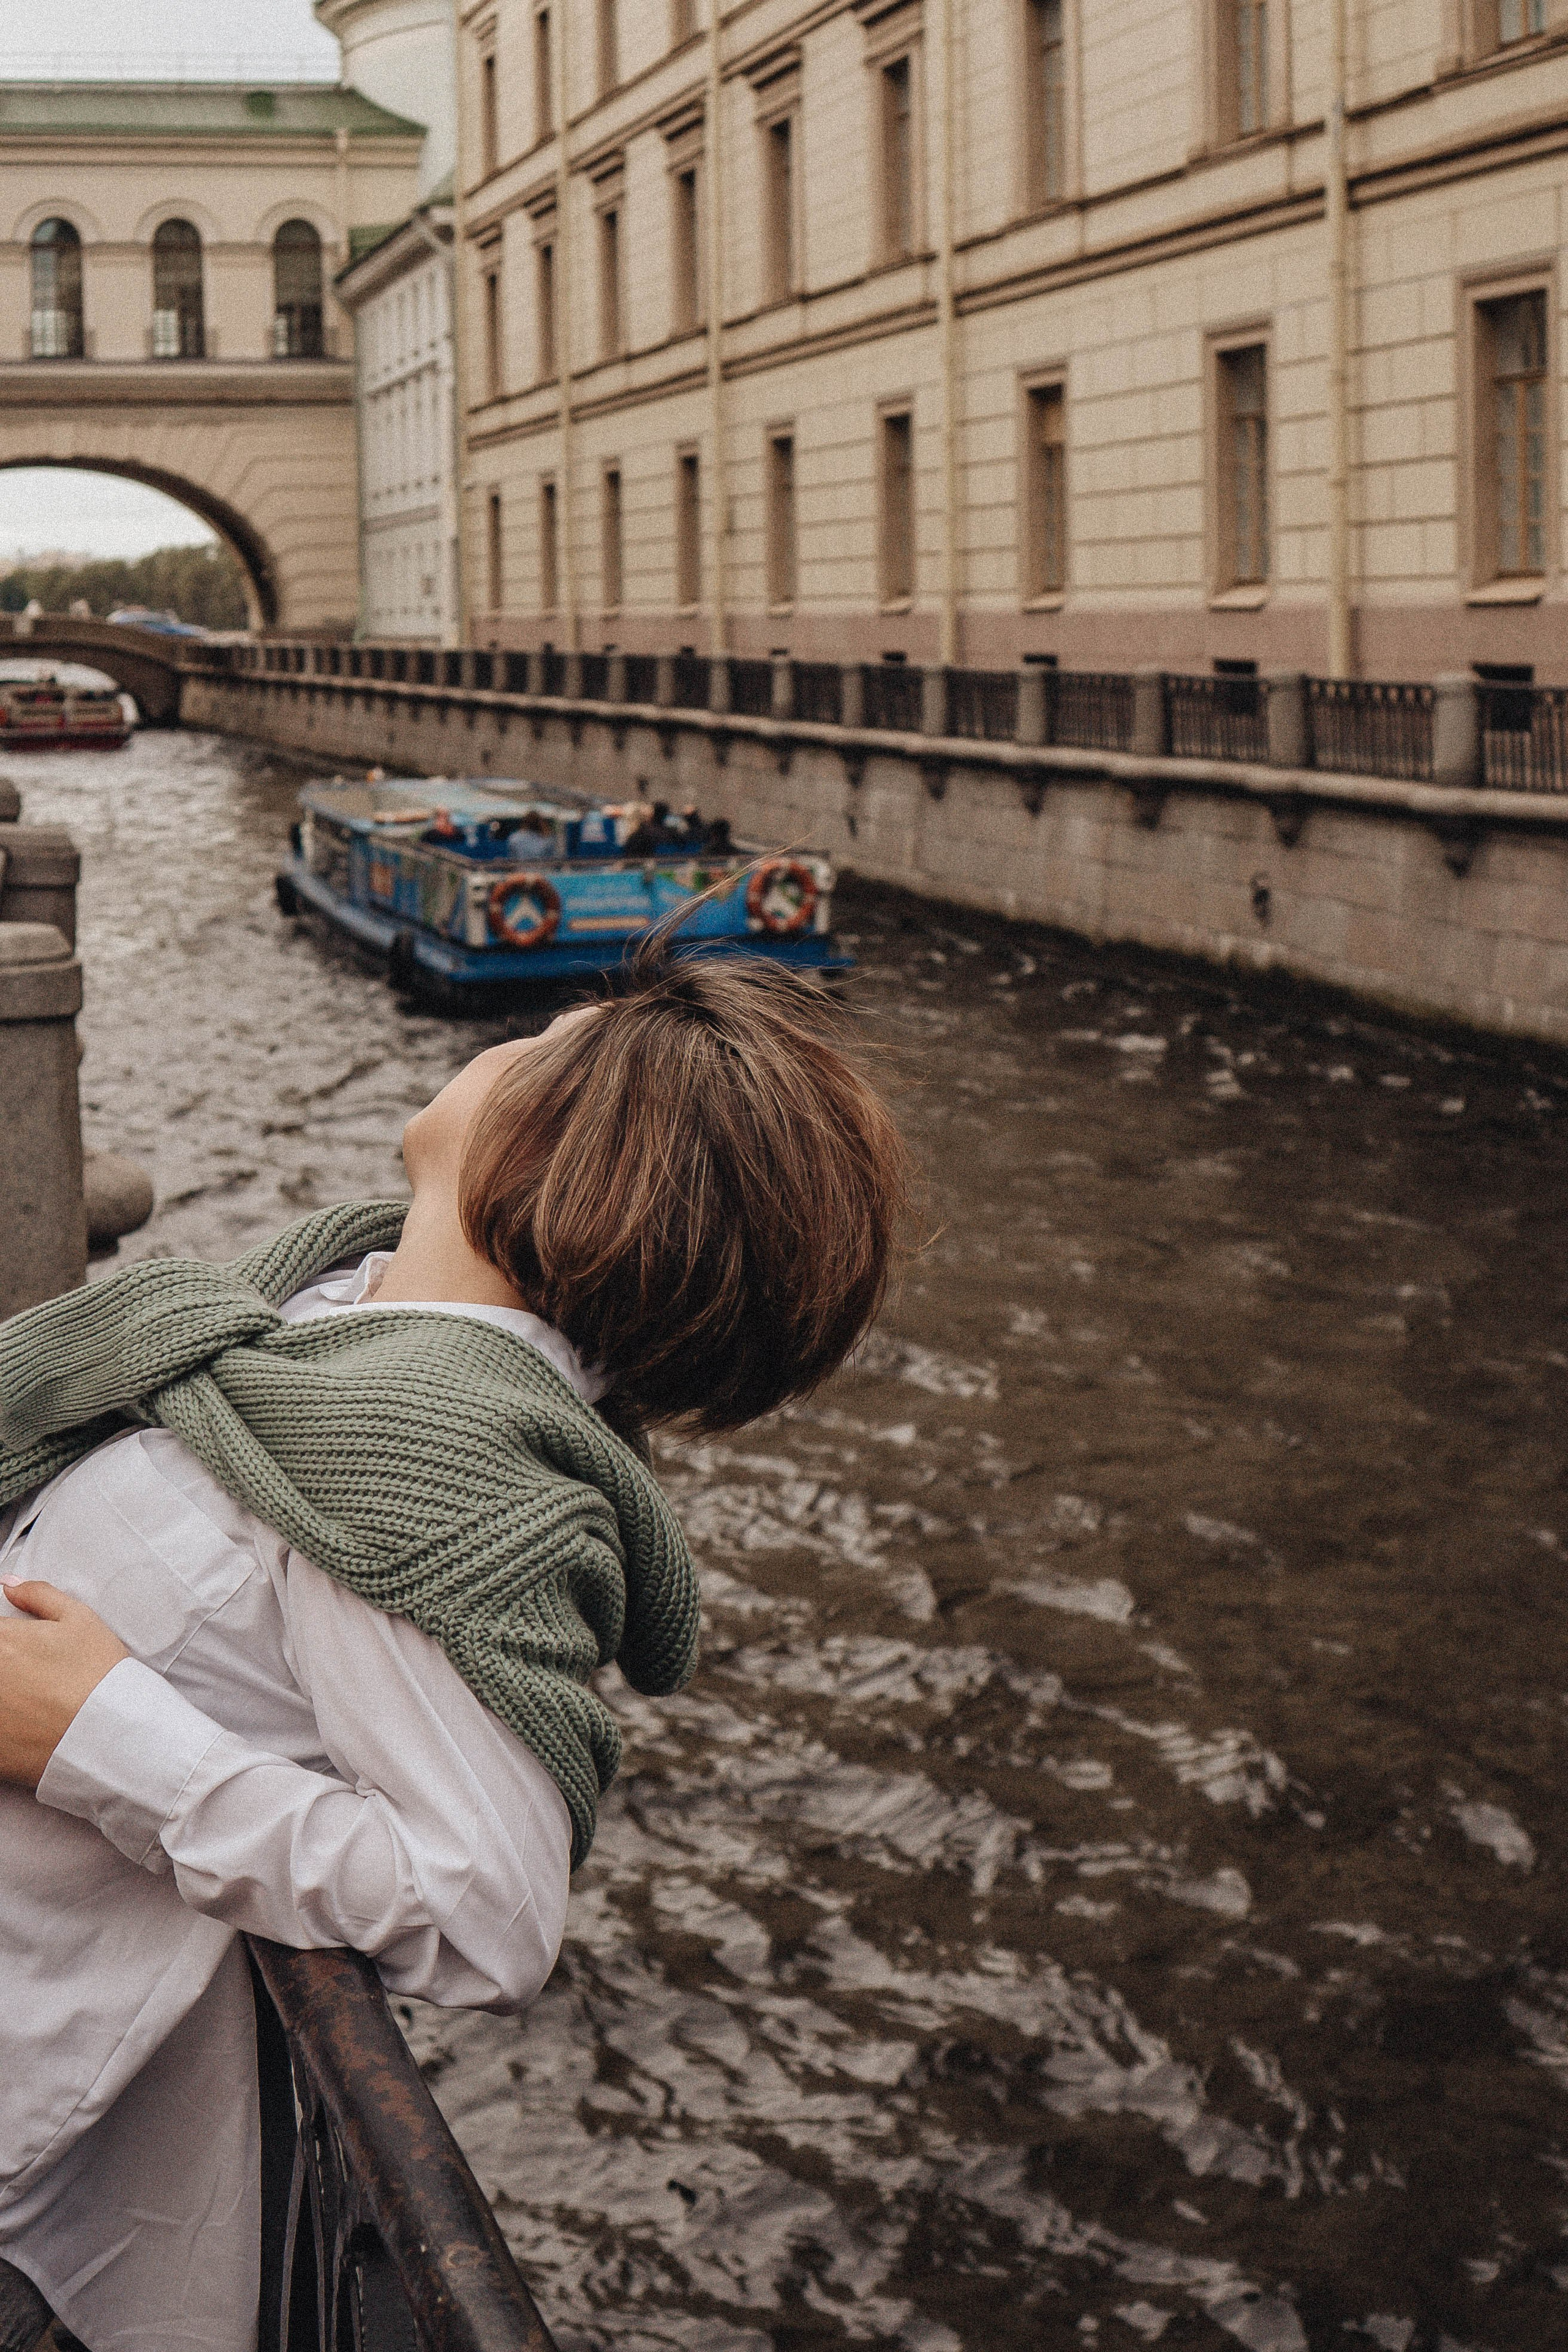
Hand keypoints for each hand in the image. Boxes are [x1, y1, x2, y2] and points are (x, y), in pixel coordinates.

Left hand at [0, 1579, 128, 1788]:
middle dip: (8, 1668)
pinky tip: (27, 1727)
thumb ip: (38, 1595)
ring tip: (29, 1703)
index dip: (8, 1641)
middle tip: (30, 1679)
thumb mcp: (80, 1620)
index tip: (20, 1652)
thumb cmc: (98, 1676)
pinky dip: (8, 1727)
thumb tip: (10, 1584)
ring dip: (7, 1695)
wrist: (110, 1733)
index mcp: (2, 1639)